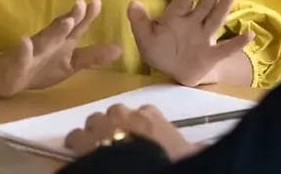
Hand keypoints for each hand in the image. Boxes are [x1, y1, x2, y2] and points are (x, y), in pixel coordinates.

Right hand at [0, 0, 121, 97]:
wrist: (7, 76)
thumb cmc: (42, 66)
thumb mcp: (70, 64)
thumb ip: (93, 56)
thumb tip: (120, 49)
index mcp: (62, 42)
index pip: (77, 27)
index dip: (87, 16)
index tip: (97, 1)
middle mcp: (49, 42)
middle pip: (61, 28)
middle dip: (72, 17)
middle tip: (81, 3)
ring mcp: (32, 51)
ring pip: (44, 40)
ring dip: (55, 30)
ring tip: (66, 21)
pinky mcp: (17, 62)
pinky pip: (21, 56)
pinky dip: (24, 49)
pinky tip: (25, 41)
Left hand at [64, 103, 197, 160]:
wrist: (145, 167)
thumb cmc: (169, 159)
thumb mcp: (188, 153)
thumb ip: (194, 147)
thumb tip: (204, 148)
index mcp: (151, 116)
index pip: (146, 112)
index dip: (142, 124)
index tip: (143, 135)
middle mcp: (125, 114)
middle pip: (116, 113)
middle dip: (115, 124)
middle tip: (117, 140)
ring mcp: (103, 126)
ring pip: (93, 121)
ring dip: (94, 132)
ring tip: (94, 146)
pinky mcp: (84, 141)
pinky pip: (75, 138)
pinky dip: (76, 144)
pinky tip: (76, 153)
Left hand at [128, 0, 251, 86]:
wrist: (174, 72)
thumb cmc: (160, 50)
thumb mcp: (145, 38)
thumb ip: (139, 21)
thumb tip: (132, 3)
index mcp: (175, 18)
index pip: (182, 4)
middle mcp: (193, 24)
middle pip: (205, 5)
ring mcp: (204, 38)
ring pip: (216, 19)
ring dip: (225, 5)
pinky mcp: (211, 55)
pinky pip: (226, 48)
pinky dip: (237, 42)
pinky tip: (250, 34)